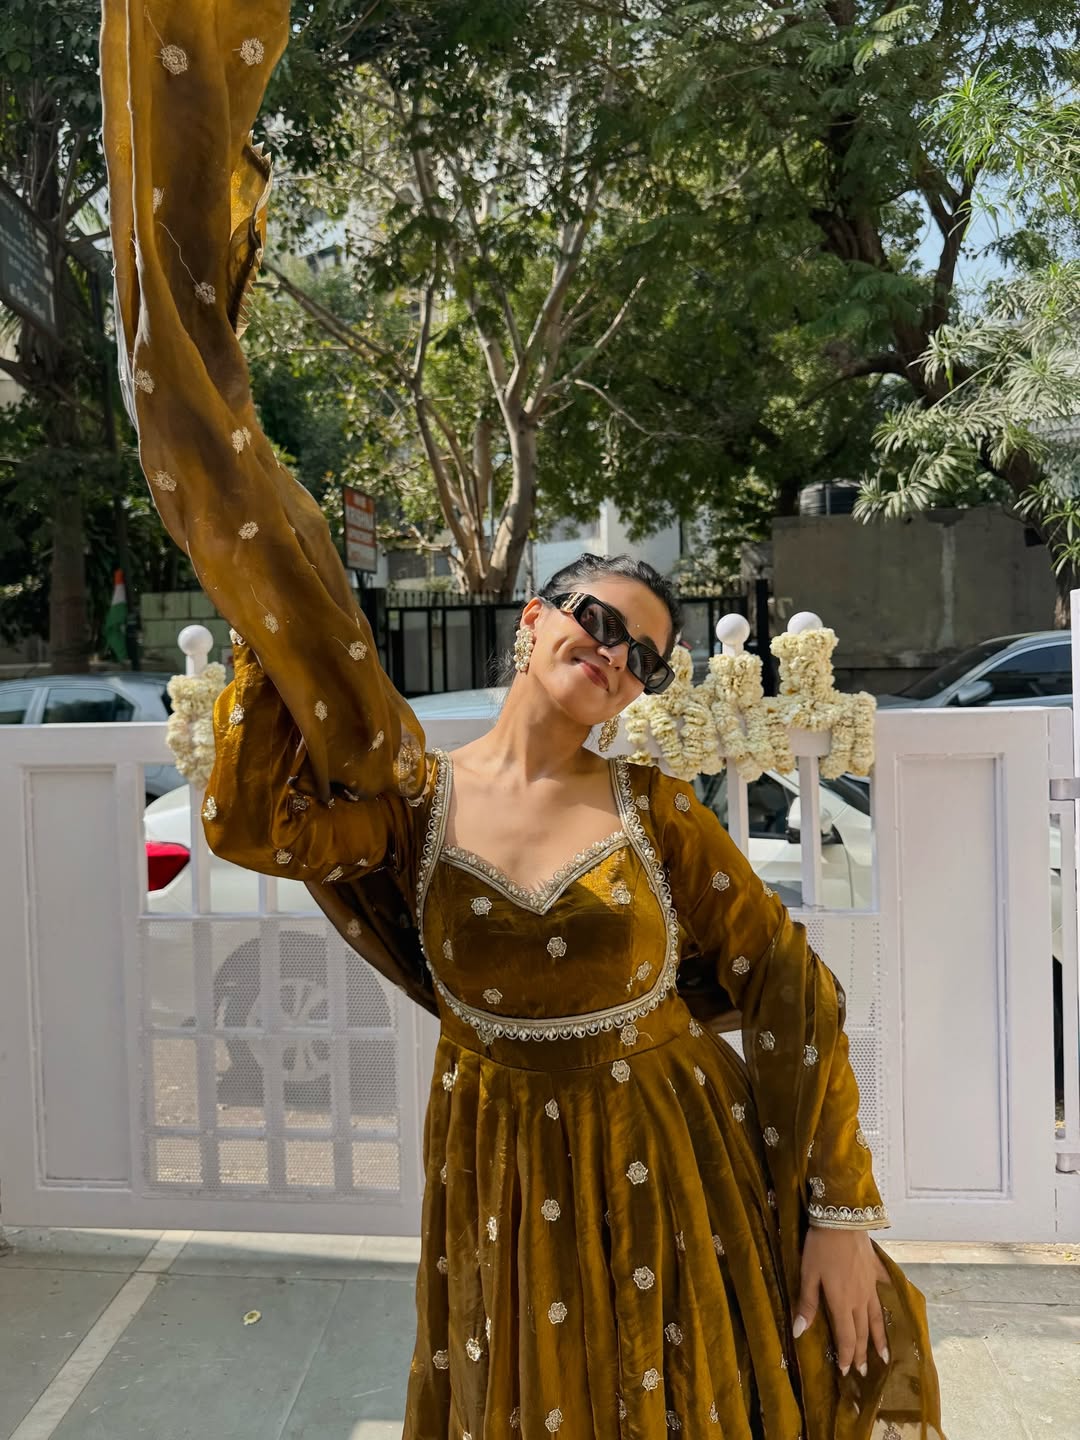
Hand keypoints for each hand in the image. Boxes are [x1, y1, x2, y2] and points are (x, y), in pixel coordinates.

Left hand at [793, 1226, 889, 1375]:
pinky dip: (887, 1306)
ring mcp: (870, 1286)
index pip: (845, 1337)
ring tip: (884, 1356)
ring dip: (879, 1339)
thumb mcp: (808, 1275)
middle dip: (862, 1354)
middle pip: (862, 1332)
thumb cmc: (820, 1247)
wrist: (842, 1218)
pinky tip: (890, 1311)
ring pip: (877, 1318)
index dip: (846, 1356)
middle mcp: (860, 1299)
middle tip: (864, 1372)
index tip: (846, 1372)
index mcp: (841, 1303)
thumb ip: (807, 1305)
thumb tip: (799, 1333)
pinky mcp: (876, 1271)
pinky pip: (883, 1293)